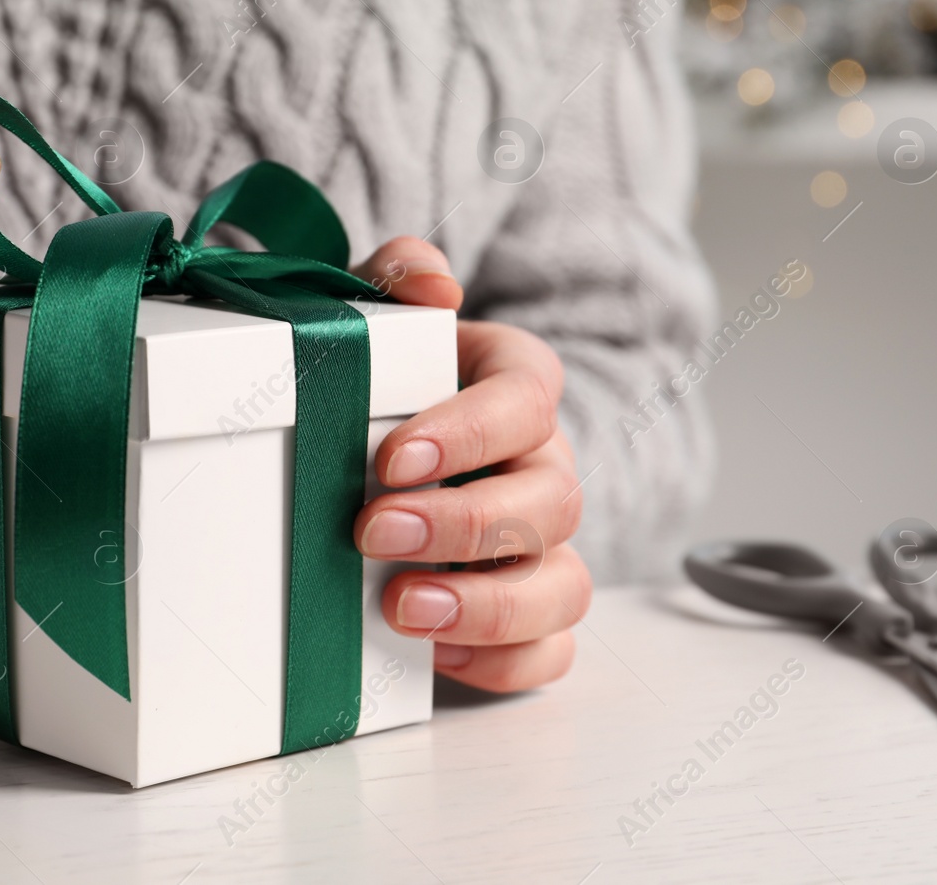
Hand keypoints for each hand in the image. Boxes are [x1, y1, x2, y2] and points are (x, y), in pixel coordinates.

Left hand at [352, 238, 590, 692]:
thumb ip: (400, 273)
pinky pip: (551, 652)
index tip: (392, 458)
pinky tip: (434, 657)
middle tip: (373, 532)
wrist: (382, 441)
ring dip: (488, 606)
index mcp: (517, 386)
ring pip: (564, 585)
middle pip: (550, 501)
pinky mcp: (531, 613)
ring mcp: (546, 546)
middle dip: (463, 525)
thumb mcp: (378, 308)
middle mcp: (545, 466)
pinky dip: (504, 663)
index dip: (469, 432)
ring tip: (403, 610)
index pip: (526, 400)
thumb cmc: (385, 379)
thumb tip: (434, 288)